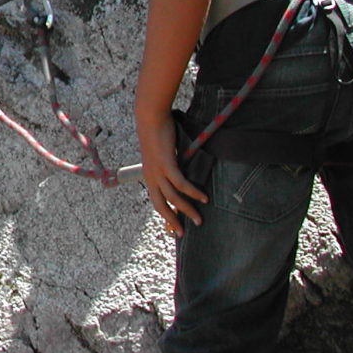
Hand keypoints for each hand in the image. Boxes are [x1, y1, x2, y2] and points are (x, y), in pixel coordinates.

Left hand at [137, 112, 206, 237]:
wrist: (151, 119)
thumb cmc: (158, 135)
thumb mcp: (163, 156)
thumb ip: (171, 167)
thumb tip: (184, 176)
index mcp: (149, 177)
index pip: (157, 202)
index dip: (166, 215)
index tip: (174, 227)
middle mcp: (151, 178)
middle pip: (161, 206)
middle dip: (173, 220)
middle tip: (183, 233)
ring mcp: (157, 172)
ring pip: (173, 198)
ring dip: (187, 210)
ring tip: (199, 219)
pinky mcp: (166, 164)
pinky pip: (180, 184)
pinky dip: (192, 192)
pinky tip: (203, 198)